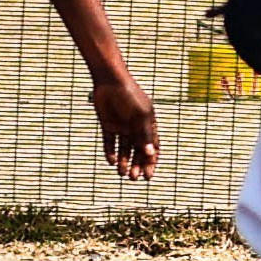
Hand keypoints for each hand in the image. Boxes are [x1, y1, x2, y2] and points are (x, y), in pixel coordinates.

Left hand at [86, 54, 163, 178]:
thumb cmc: (130, 95)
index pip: (152, 148)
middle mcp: (136, 128)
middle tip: (133, 178)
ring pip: (124, 150)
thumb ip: (144, 134)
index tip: (148, 176)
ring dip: (124, 162)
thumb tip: (150, 154)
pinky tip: (111, 161)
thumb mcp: (140, 116)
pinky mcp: (108, 126)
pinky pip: (110, 143)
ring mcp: (122, 127)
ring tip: (121, 173)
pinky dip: (111, 153)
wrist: (110, 81)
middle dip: (137, 166)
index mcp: (149, 125)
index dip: (151, 162)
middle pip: (138, 152)